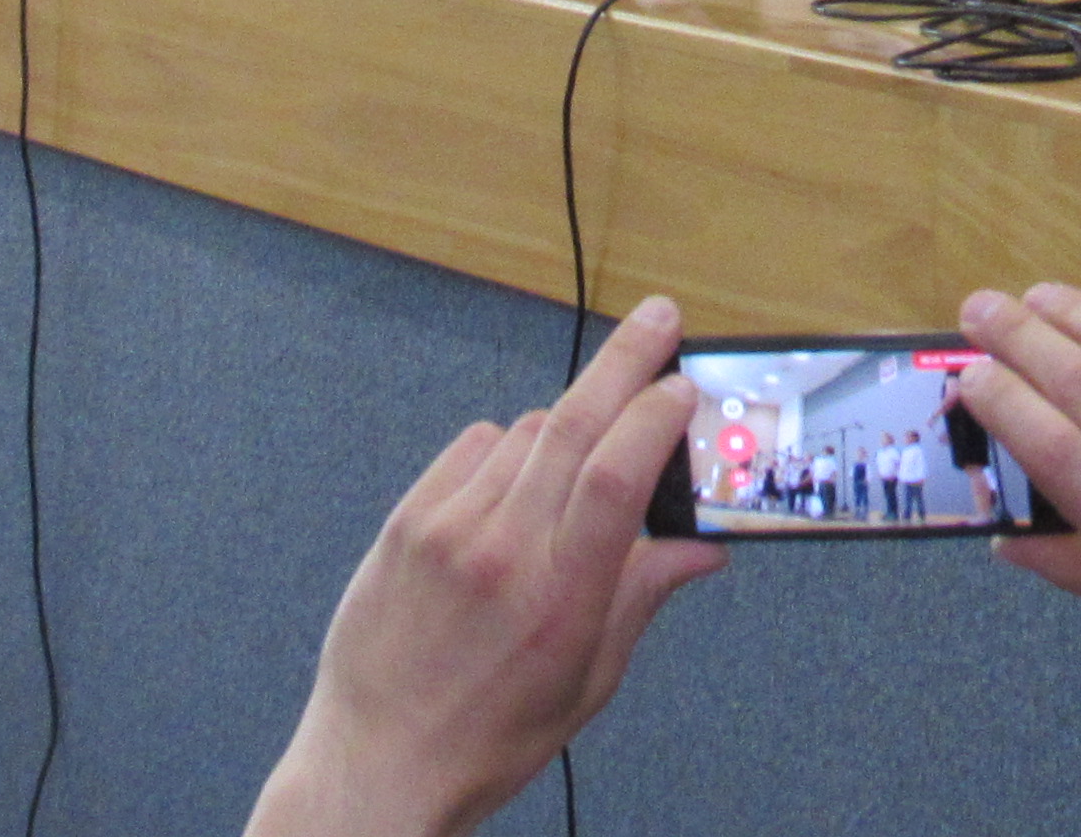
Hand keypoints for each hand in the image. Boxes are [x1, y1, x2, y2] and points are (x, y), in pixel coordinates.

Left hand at [247, 296, 719, 836]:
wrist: (377, 762)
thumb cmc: (488, 737)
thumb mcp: (587, 682)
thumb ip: (644, 597)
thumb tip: (703, 548)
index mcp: (559, 598)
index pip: (618, 475)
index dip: (657, 416)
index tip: (685, 387)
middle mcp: (501, 550)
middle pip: (573, 423)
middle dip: (626, 361)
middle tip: (659, 318)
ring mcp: (446, 529)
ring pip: (524, 430)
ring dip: (565, 423)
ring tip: (580, 458)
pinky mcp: (405, 521)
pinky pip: (471, 448)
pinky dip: (506, 446)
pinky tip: (516, 482)